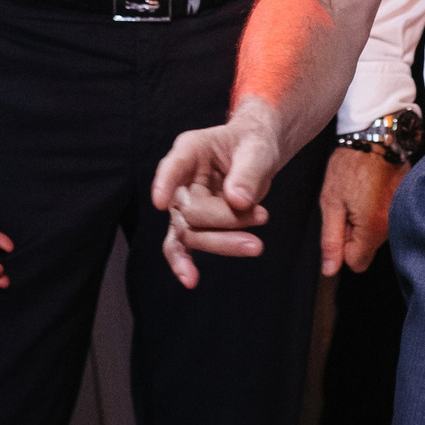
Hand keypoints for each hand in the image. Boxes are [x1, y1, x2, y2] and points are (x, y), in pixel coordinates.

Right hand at [152, 103, 281, 288]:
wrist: (257, 155)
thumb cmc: (254, 145)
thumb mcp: (259, 150)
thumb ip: (249, 172)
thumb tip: (238, 200)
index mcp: (191, 150)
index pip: (174, 165)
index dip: (165, 182)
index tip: (160, 202)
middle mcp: (180, 179)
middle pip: (190, 210)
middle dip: (226, 220)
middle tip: (264, 216)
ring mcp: (183, 204)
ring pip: (190, 233)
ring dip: (223, 243)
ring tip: (256, 246)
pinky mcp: (192, 225)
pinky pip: (181, 246)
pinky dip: (184, 263)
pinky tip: (190, 280)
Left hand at [320, 147, 404, 277]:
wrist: (376, 134)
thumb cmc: (350, 165)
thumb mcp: (331, 203)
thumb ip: (331, 240)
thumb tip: (330, 271)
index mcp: (372, 229)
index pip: (356, 263)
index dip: (343, 246)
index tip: (341, 222)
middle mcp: (391, 226)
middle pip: (368, 248)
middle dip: (355, 232)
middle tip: (349, 204)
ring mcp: (400, 213)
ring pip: (377, 232)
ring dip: (366, 220)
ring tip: (361, 192)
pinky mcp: (405, 200)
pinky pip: (388, 217)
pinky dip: (378, 208)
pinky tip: (372, 188)